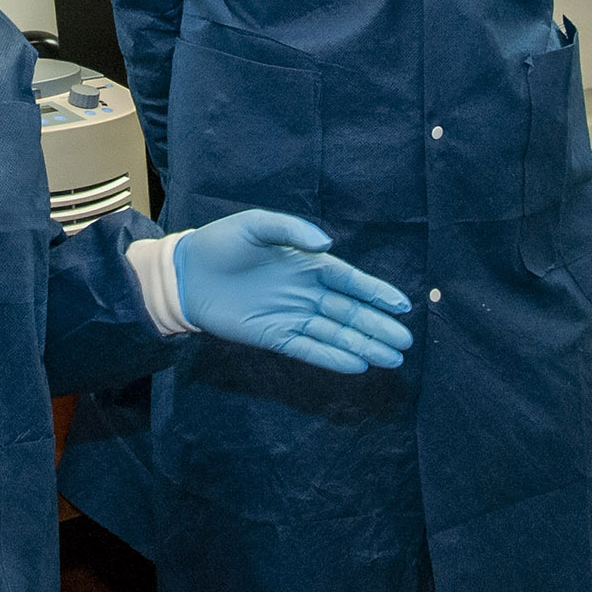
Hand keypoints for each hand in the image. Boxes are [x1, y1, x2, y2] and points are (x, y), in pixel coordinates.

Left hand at [176, 211, 414, 374]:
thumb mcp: (255, 225)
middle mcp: (306, 292)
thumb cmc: (221, 243)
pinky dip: (332, 357)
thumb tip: (327, 243)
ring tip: (393, 360)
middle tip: (406, 343)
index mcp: (308, 264)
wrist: (186, 273)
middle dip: (377, 327)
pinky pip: (309, 349)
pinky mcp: (274, 336)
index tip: (402, 306)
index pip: (350, 281)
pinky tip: (357, 366)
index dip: (376, 293)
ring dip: (363, 346)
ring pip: (335, 333)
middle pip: (349, 312)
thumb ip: (291, 230)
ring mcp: (292, 316)